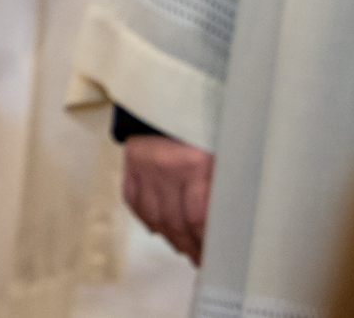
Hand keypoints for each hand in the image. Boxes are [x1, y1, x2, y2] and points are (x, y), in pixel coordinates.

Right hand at [121, 134, 211, 263]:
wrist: (173, 97)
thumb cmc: (204, 125)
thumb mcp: (221, 153)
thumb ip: (219, 185)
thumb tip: (223, 223)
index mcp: (194, 164)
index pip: (197, 216)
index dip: (203, 241)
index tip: (210, 253)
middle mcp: (165, 166)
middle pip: (173, 220)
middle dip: (187, 244)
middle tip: (196, 257)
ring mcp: (144, 164)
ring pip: (152, 214)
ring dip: (167, 235)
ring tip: (179, 246)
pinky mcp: (130, 161)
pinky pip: (132, 198)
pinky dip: (143, 217)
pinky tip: (156, 227)